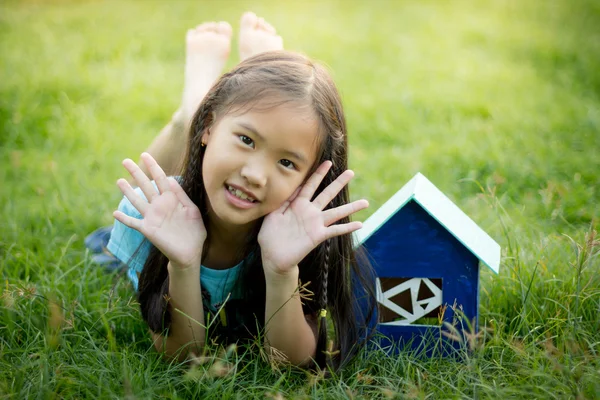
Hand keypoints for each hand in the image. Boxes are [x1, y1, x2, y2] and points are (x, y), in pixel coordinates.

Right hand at [113, 153, 206, 268]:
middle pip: (145, 185)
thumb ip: (182, 196)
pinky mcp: (148, 229)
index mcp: (171, 199)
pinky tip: (115, 213)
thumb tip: (170, 179)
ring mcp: (152, 217)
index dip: (153, 167)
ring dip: (127, 192)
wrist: (191, 252)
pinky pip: (134, 223)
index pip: (160, 178)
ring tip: (119, 181)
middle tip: (125, 161)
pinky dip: (124, 219)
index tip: (145, 155)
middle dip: (136, 173)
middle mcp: (159, 205)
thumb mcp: (192, 210)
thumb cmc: (194, 231)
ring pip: (137, 201)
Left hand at [258, 161, 367, 275]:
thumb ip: (283, 201)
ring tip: (366, 202)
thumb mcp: (273, 214)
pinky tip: (360, 224)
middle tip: (351, 172)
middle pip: (327, 194)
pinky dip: (347, 227)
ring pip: (336, 212)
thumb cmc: (270, 235)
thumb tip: (292, 186)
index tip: (328, 162)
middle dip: (338, 183)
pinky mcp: (318, 236)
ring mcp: (315, 224)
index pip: (310, 185)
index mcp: (297, 204)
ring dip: (351, 207)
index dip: (318, 174)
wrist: (272, 257)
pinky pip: (335, 231)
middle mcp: (310, 212)